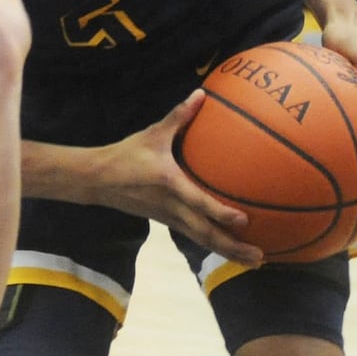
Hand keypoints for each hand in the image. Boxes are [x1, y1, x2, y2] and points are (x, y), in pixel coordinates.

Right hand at [102, 91, 264, 264]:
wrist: (97, 179)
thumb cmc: (125, 155)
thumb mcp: (152, 134)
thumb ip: (179, 116)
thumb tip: (202, 94)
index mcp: (170, 184)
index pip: (198, 202)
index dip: (220, 213)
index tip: (244, 220)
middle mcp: (171, 206)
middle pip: (204, 233)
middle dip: (232, 247)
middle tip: (259, 257)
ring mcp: (168, 217)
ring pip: (201, 239)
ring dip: (226, 252)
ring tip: (252, 261)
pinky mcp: (165, 221)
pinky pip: (193, 236)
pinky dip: (213, 244)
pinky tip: (227, 248)